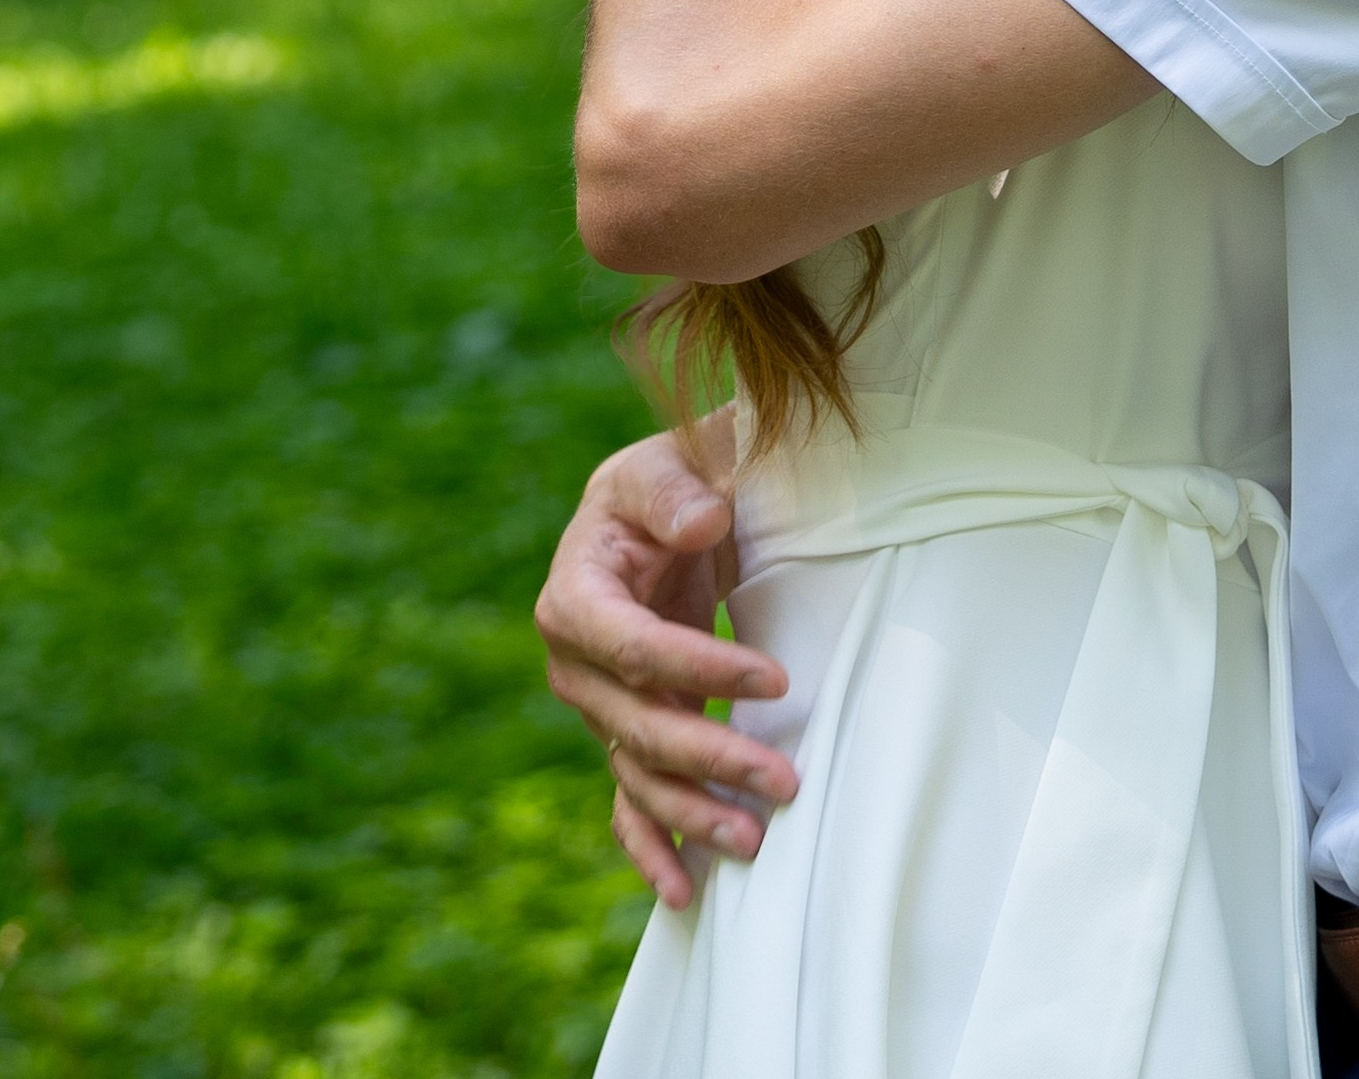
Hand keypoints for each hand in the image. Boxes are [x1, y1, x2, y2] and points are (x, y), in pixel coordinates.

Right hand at [534, 427, 800, 905]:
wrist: (662, 509)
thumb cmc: (668, 481)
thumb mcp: (667, 465)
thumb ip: (677, 490)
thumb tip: (701, 522)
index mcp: (575, 593)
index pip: (636, 648)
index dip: (701, 667)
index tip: (775, 679)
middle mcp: (574, 662)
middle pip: (641, 724)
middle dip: (711, 757)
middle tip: (783, 783)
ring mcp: (598, 705)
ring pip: (640, 772)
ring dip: (692, 813)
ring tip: (754, 841)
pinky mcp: (625, 729)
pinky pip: (628, 798)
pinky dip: (651, 846)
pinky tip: (683, 893)